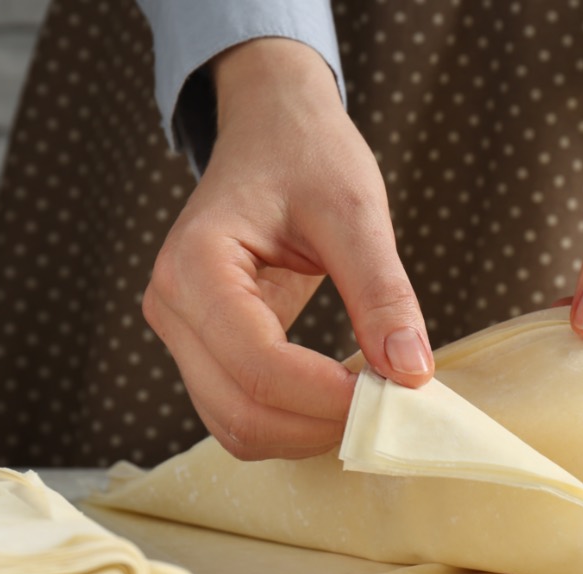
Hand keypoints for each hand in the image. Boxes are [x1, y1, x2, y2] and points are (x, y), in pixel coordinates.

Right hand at [143, 38, 432, 460]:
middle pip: (239, 410)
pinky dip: (291, 423)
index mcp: (196, 264)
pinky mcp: (202, 349)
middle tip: (389, 405)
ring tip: (367, 399)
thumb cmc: (308, 156)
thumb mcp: (356, 212)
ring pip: (235, 426)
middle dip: (318, 424)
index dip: (326, 396)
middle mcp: (172, 306)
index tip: (393, 392)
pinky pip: (239, 411)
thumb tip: (411, 373)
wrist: (273, 131)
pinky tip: (338, 396)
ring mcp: (181, 333)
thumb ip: (382, 293)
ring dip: (305, 433)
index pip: (257, 364)